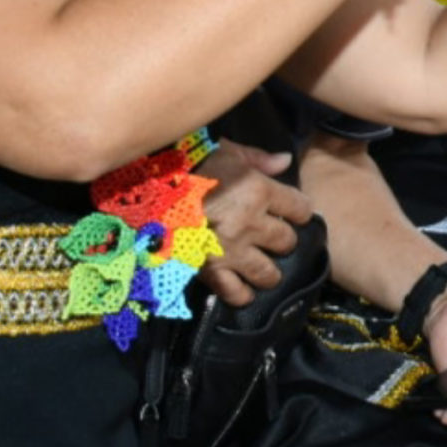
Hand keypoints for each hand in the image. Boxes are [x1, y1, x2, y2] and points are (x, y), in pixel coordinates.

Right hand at [196, 141, 316, 307]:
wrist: (146, 186)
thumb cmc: (189, 164)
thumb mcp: (226, 151)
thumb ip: (258, 159)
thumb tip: (286, 162)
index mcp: (258, 191)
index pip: (300, 208)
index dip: (298, 211)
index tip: (292, 213)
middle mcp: (250, 223)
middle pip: (286, 242)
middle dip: (282, 241)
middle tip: (272, 239)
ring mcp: (230, 250)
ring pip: (268, 273)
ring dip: (268, 272)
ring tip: (262, 268)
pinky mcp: (209, 270)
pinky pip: (235, 292)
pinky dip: (242, 294)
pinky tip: (243, 290)